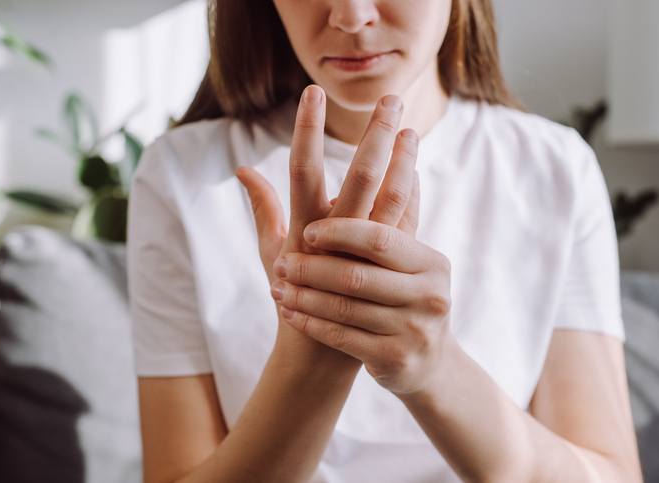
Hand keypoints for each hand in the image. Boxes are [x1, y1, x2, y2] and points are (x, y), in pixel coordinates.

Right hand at [236, 85, 419, 355]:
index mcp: (302, 229)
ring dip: (405, 161)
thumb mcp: (270, 251)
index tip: (313, 92)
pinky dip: (410, 195)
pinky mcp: (388, 268)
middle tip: (390, 99)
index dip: (307, 130)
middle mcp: (335, 238)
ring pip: (393, 199)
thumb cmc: (291, 296)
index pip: (303, 169)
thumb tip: (243, 168)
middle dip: (376, 135)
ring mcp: (365, 254)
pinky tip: (415, 168)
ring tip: (412, 127)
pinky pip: (404, 225)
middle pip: (360, 177)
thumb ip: (262, 206)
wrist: (321, 351)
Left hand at [270, 217, 453, 395]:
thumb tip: (406, 134)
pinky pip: (341, 337)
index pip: (380, 239)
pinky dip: (311, 322)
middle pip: (357, 275)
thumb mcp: (408, 258)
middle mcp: (427, 294)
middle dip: (314, 267)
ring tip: (277, 285)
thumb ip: (401, 204)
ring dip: (305, 295)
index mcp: (428, 261)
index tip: (308, 230)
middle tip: (283, 261)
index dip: (342, 233)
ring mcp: (413, 329)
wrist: (428, 363)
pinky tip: (290, 313)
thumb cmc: (407, 297)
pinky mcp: (395, 359)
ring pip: (344, 308)